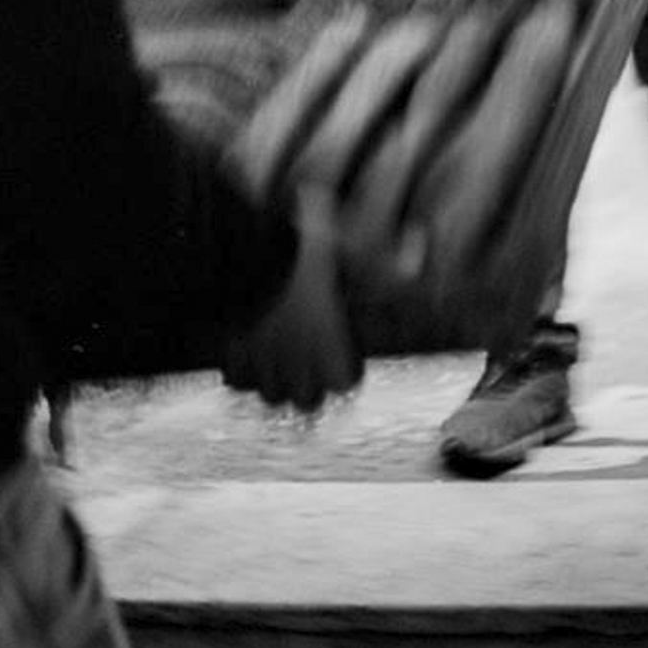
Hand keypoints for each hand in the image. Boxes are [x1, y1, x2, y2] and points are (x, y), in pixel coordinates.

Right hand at [220, 190, 364, 412]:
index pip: (343, 382)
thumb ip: (378, 262)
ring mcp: (262, 358)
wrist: (242, 246)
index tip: (342, 354)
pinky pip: (235, 380)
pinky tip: (244, 354)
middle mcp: (298, 358)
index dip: (345, 371)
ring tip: (277, 364)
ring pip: (271, 397)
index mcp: (329, 339)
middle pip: (307, 401)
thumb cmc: (297, 248)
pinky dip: (241, 372)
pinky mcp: (231, 349)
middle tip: (309, 364)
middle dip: (309, 387)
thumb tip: (416, 264)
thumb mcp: (342, 249)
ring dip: (276, 384)